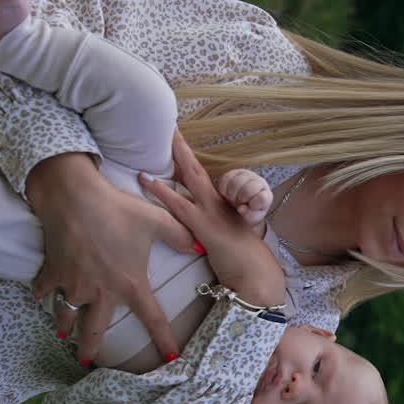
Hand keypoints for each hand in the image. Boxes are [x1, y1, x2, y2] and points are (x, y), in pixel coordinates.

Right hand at [26, 152, 194, 361]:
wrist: (74, 198)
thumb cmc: (118, 210)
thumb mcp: (156, 220)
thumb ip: (180, 236)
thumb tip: (199, 246)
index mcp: (130, 284)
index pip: (153, 319)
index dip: (163, 340)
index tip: (171, 359)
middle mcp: (100, 292)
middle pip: (94, 330)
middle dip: (90, 349)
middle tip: (87, 361)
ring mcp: (74, 284)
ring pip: (66, 315)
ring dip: (64, 326)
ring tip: (63, 335)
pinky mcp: (53, 272)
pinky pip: (45, 289)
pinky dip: (42, 293)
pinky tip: (39, 297)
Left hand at [142, 133, 285, 307]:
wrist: (258, 277)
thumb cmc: (245, 264)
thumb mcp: (231, 241)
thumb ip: (215, 230)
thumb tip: (203, 229)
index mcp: (224, 206)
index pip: (202, 178)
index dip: (188, 161)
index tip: (177, 143)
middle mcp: (219, 204)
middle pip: (197, 168)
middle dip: (182, 147)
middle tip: (169, 126)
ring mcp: (212, 213)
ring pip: (190, 178)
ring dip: (174, 158)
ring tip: (158, 139)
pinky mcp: (205, 227)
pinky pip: (179, 205)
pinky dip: (161, 191)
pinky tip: (145, 180)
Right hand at [216, 168, 272, 225]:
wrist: (241, 203)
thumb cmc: (249, 211)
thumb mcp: (252, 218)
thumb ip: (250, 215)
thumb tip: (240, 208)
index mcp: (266, 194)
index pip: (262, 198)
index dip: (253, 204)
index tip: (249, 207)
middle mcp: (259, 181)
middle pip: (248, 189)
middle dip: (241, 199)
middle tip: (239, 203)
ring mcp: (247, 175)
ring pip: (236, 182)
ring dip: (231, 194)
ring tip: (233, 199)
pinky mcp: (234, 172)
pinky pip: (226, 179)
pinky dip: (224, 189)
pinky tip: (228, 194)